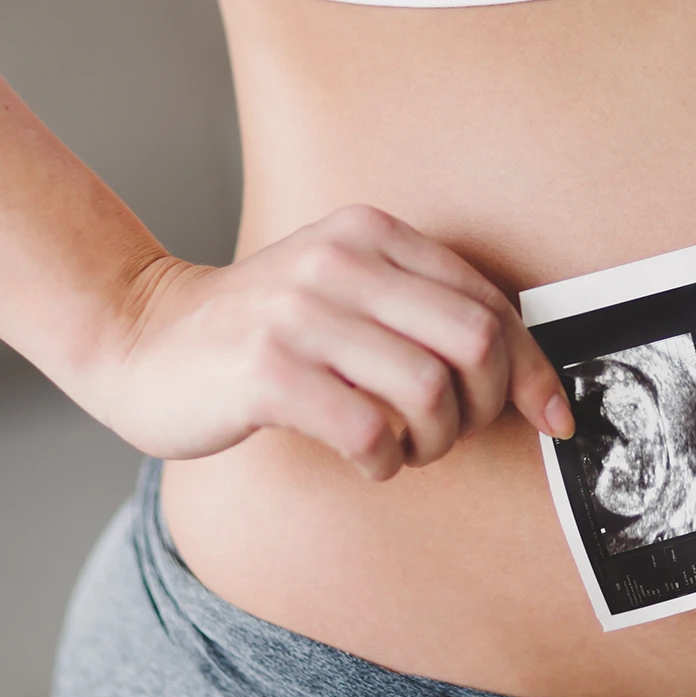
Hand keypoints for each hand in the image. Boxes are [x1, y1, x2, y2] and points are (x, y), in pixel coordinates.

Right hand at [83, 205, 574, 478]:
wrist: (142, 337)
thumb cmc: (265, 331)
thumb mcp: (347, 293)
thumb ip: (424, 315)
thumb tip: (525, 377)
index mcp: (373, 235)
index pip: (490, 301)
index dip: (532, 369)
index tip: (553, 416)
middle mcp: (341, 261)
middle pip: (476, 341)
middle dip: (487, 406)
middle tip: (455, 433)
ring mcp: (300, 312)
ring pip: (430, 391)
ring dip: (433, 442)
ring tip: (403, 449)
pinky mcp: (266, 370)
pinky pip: (368, 430)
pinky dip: (385, 461)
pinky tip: (366, 460)